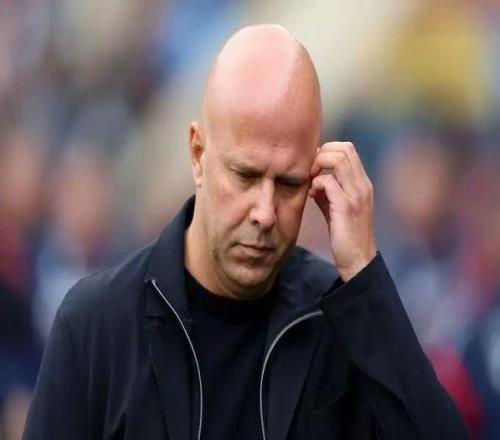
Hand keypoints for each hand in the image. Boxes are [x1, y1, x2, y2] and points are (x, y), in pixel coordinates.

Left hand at [309, 142, 376, 280]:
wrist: (357, 259)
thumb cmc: (345, 234)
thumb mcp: (337, 207)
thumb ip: (328, 190)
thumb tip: (314, 178)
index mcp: (362, 183)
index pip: (348, 149)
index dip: (327, 151)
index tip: (314, 166)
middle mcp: (362, 184)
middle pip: (344, 148)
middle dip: (321, 154)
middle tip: (310, 171)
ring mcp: (356, 194)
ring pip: (338, 159)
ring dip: (318, 165)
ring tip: (311, 181)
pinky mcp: (346, 206)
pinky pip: (328, 181)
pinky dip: (316, 183)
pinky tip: (312, 196)